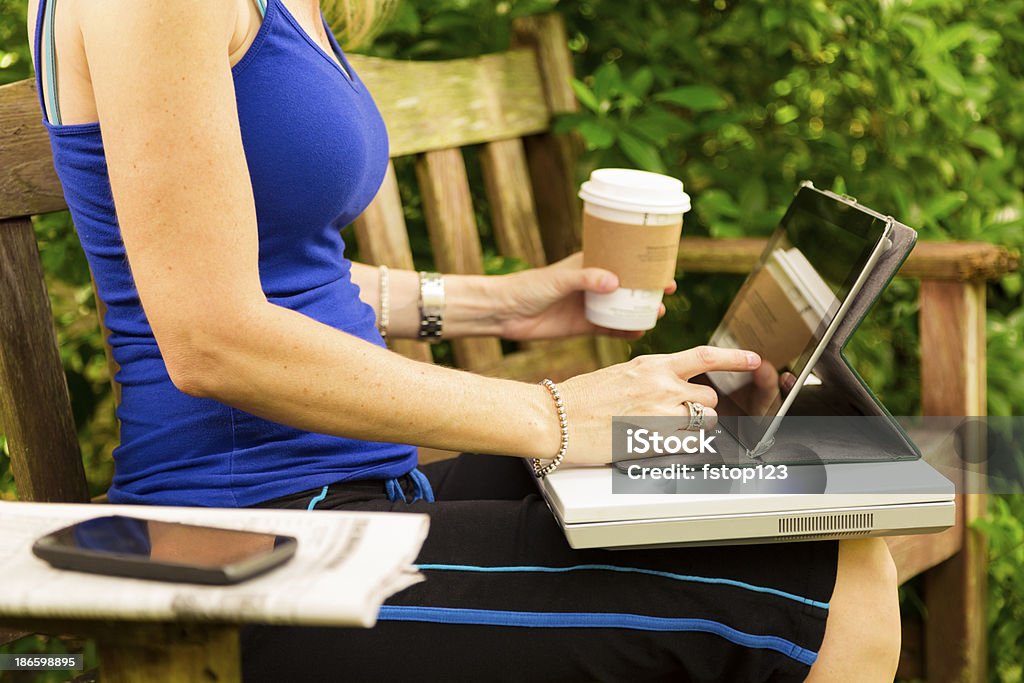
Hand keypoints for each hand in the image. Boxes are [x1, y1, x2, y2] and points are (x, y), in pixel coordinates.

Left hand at [494, 252, 676, 340]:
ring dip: (640, 310)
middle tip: (667, 292)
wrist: (505, 312)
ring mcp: (589, 306)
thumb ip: (585, 279)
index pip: (621, 259)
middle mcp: (592, 284)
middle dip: (648, 287)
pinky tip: (640, 333)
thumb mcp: (559, 279)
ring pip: (622, 308)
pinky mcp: (583, 326)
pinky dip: (625, 330)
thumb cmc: (528, 286)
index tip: (663, 265)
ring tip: (657, 313)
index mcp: (588, 264)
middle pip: (627, 285)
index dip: (643, 262)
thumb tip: (615, 282)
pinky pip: (609, 329)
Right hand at [554, 346, 761, 464]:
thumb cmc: (579, 398)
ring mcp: (660, 413)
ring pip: (704, 421)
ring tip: (664, 431)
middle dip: (700, 408)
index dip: (735, 358)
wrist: (557, 417)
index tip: (753, 358)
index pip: (705, 356)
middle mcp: (661, 385)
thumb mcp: (619, 374)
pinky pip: (688, 446)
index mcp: (652, 364)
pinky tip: (657, 445)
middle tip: (677, 416)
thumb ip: (649, 378)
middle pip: (709, 396)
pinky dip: (680, 448)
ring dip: (693, 428)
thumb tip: (667, 388)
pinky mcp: (654, 440)